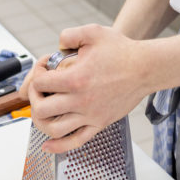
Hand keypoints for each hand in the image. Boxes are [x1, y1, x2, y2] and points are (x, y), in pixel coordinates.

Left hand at [27, 25, 146, 153]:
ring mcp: (90, 115)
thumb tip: (57, 44)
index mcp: (76, 79)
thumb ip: (70, 35)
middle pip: (42, 109)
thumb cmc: (122, 51)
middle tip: (39, 91)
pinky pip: (75, 142)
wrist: (145, 68)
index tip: (43, 69)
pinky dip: (58, 147)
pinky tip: (48, 144)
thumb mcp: (93, 33)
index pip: (41, 84)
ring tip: (43, 111)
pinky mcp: (99, 123)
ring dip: (41, 122)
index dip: (37, 74)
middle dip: (34, 98)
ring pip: (54, 130)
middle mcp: (81, 100)